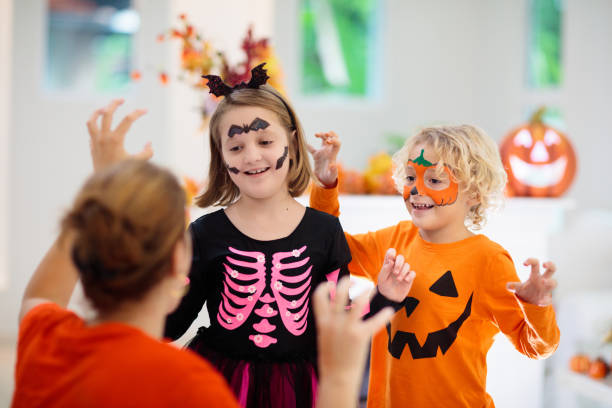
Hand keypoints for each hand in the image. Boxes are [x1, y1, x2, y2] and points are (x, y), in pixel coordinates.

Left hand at [86, 99, 151, 171]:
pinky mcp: (92, 147)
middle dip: (114, 103)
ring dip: (97, 112)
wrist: (106, 185)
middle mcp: (104, 138)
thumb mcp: (139, 162)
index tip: (146, 110)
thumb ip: (147, 152)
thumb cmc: (123, 173)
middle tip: (122, 99)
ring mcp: (96, 141)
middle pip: (106, 113)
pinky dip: (95, 124)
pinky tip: (102, 125)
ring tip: (105, 109)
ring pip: (92, 120)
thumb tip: (149, 143)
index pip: (127, 120)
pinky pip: (91, 130)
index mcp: (115, 139)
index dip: (138, 113)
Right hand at [307, 131, 339, 186]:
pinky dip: (307, 145)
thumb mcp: (331, 175)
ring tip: (316, 135)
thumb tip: (333, 165)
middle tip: (325, 134)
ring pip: (324, 139)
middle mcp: (329, 151)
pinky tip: (303, 143)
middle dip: (329, 134)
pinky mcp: (316, 155)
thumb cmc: (329, 178)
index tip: (328, 141)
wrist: (324, 181)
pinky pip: (311, 148)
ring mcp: (323, 152)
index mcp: (333, 154)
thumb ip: (333, 171)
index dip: (334, 139)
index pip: (337, 143)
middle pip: (332, 138)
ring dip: (321, 134)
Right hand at [314, 277, 393, 392]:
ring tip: (372, 288)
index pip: (319, 296)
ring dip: (366, 291)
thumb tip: (335, 310)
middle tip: (354, 281)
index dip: (325, 286)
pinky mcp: (361, 336)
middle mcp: (334, 321)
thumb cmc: (331, 359)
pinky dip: (384, 315)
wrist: (337, 378)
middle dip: (347, 283)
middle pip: (340, 293)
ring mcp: (347, 328)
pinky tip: (390, 311)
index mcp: (322, 322)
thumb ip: (328, 322)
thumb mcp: (324, 337)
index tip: (331, 284)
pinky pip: (375, 321)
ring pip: (358, 301)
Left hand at [377, 248, 415, 301]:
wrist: (390, 297)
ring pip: (407, 265)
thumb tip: (391, 261)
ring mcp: (403, 271)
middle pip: (401, 257)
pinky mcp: (409, 277)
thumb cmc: (384, 286)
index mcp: (389, 263)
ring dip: (403, 272)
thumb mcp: (382, 278)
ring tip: (398, 280)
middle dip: (399, 264)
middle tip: (395, 273)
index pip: (391, 252)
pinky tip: (405, 280)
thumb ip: (385, 269)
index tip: (390, 260)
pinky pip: (412, 273)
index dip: (392, 253)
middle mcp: (397, 266)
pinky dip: (409, 276)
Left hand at [506, 258, 556, 305]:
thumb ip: (513, 286)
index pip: (536, 264)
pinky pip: (548, 299)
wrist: (531, 302)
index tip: (524, 263)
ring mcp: (547, 289)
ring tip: (544, 281)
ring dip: (550, 281)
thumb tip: (508, 286)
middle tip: (544, 264)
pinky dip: (544, 300)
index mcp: (535, 275)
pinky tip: (540, 301)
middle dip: (550, 265)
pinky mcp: (547, 299)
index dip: (531, 260)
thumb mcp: (518, 287)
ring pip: (554, 283)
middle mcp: (543, 280)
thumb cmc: (526, 290)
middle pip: (552, 269)